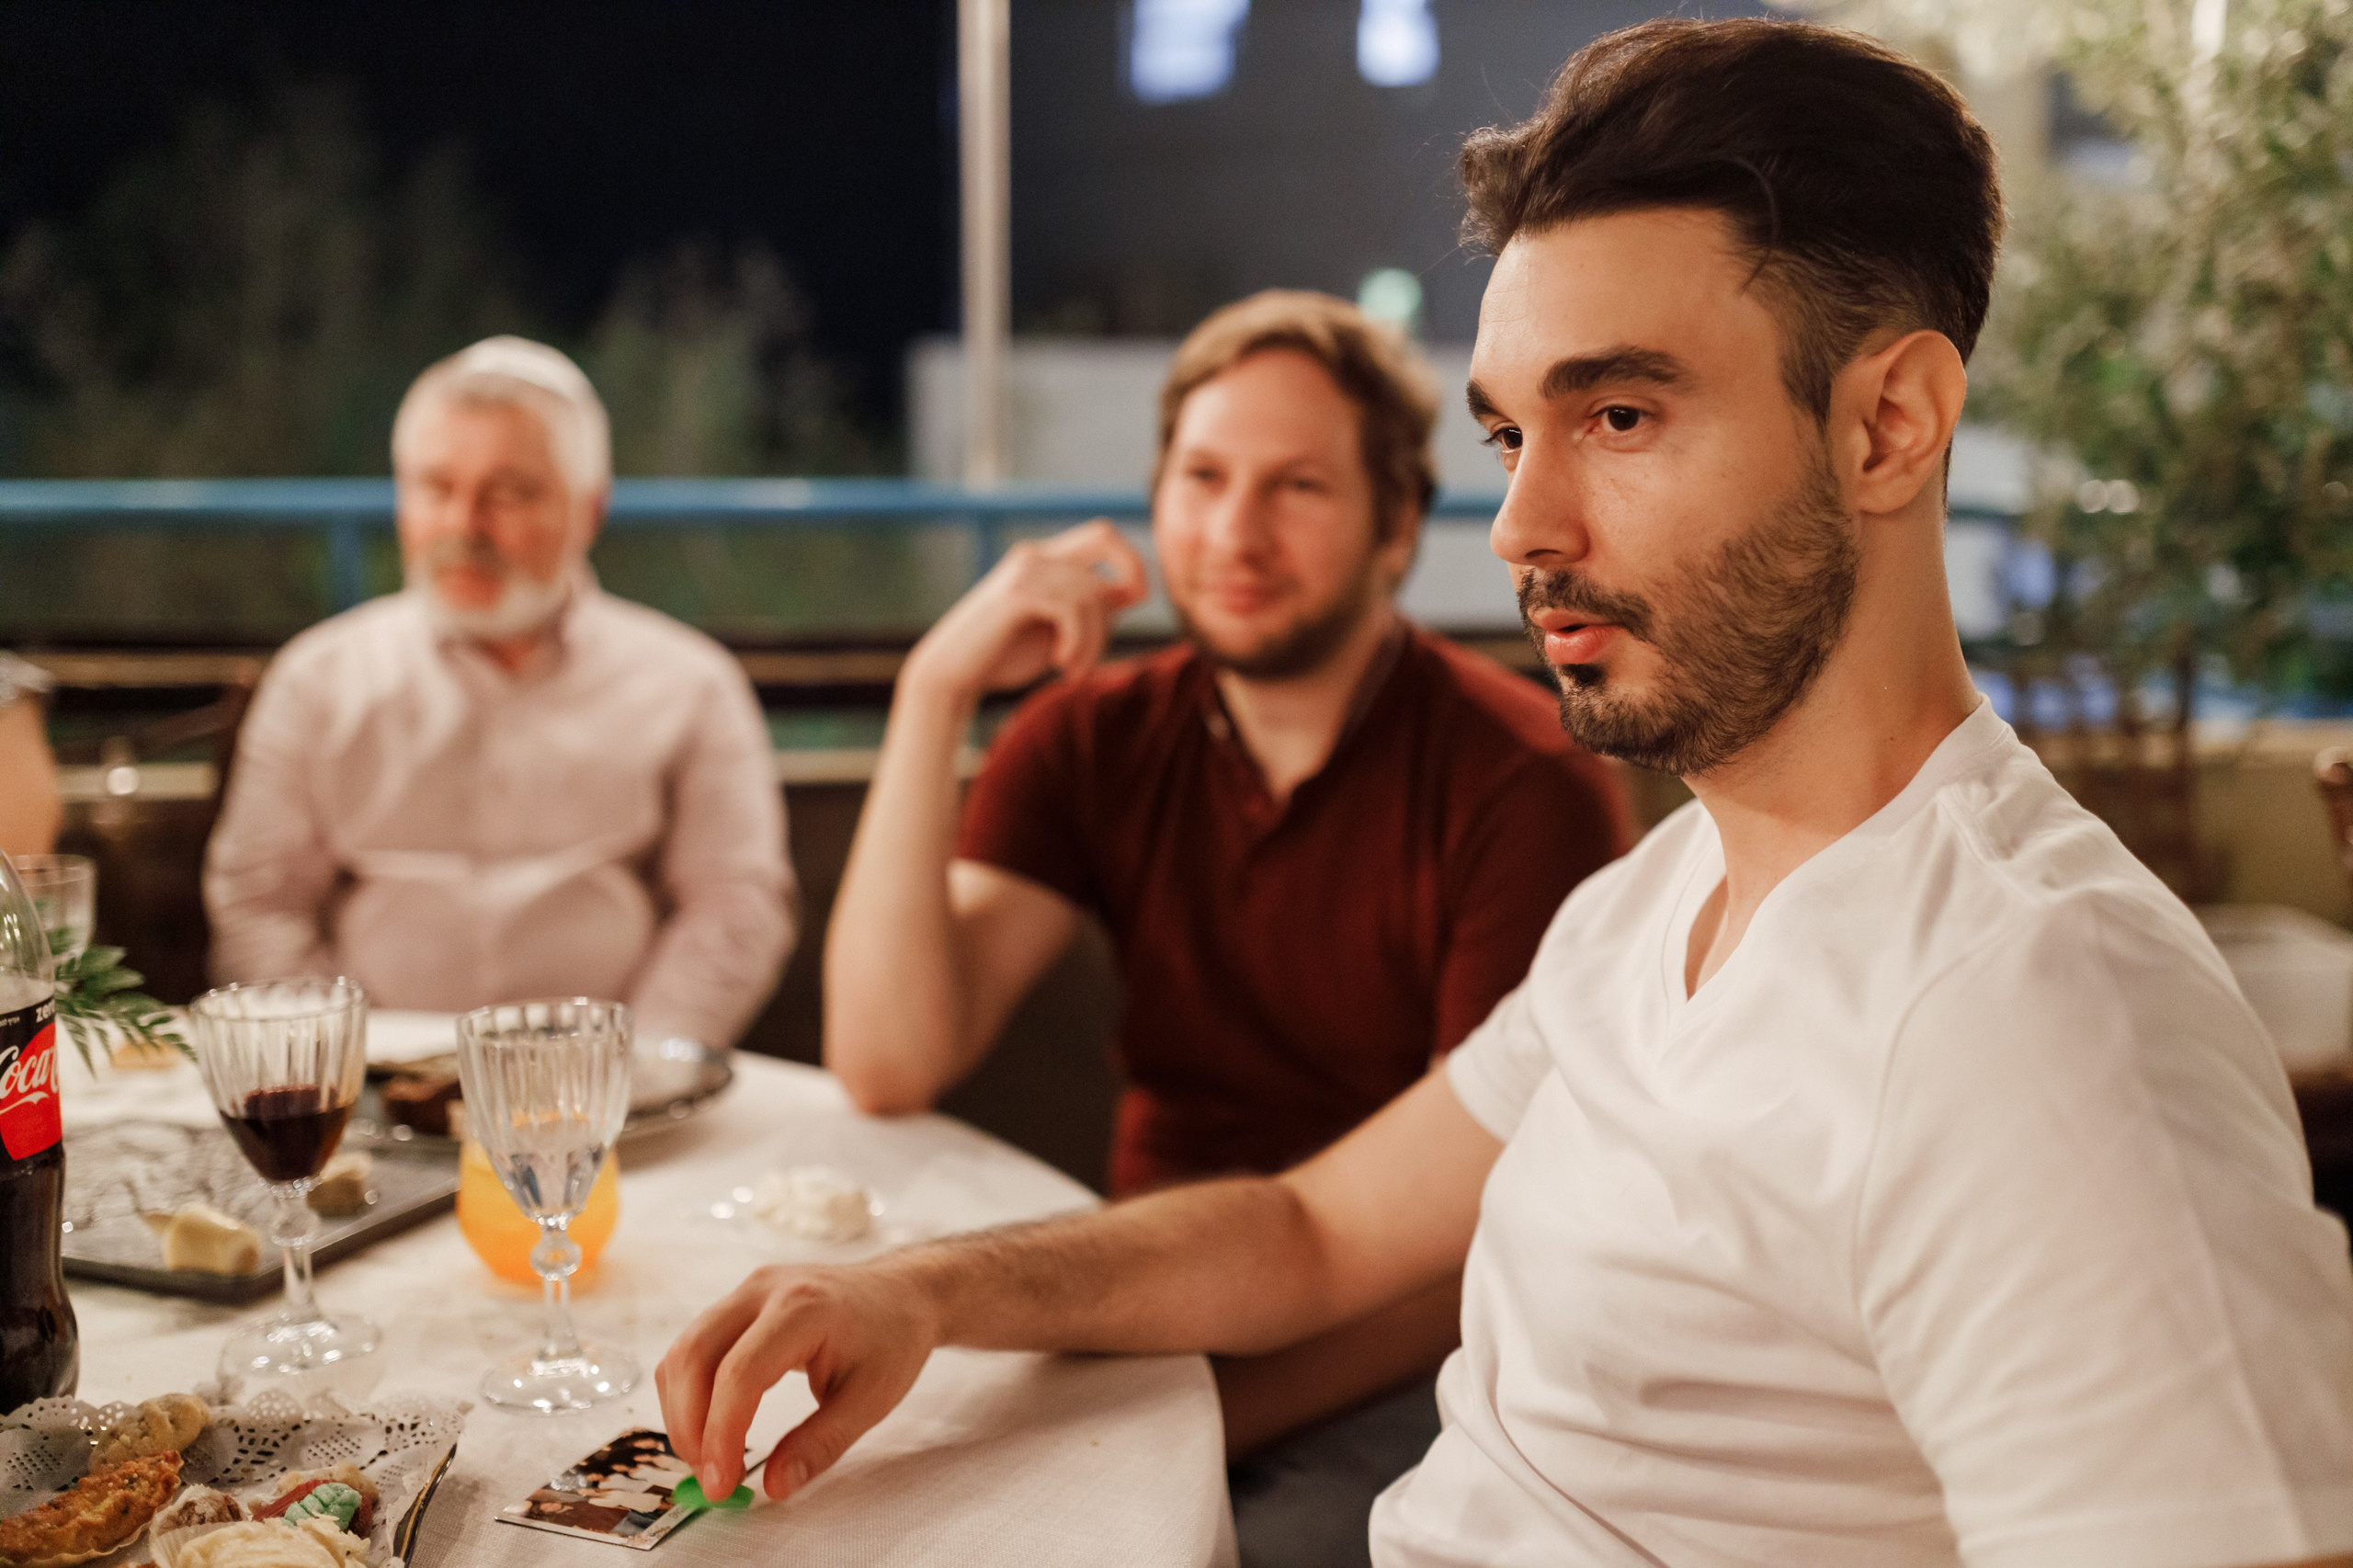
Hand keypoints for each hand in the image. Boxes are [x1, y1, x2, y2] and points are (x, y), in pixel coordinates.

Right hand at [656, 1262, 941, 1502]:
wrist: (900, 1292)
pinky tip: (712, 1429)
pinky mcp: (736, 1303)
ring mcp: (746, 1292)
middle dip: (689, 1427)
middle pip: (694, 1356)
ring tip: (711, 1461)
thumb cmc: (891, 1339)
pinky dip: (690, 1393)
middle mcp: (764, 1290)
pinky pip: (694, 1348)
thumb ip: (821, 1444)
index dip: (721, 1433)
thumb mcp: (871, 1399)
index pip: (740, 1373)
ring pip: (684, 1352)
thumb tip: (774, 1487)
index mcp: (803, 1308)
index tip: (721, 1485)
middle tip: (710, 1480)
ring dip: (683, 1413)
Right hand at [899, 519, 1149, 706]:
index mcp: (1043, 560)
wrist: (951, 674)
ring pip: (1092, 594)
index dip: (1130, 560)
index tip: (1137, 599)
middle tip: (1135, 608)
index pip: (1102, 535)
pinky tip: (1061, 664)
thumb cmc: (1003, 656)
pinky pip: (1073, 610)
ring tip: (1075, 671)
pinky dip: (1078, 643)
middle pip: (1104, 535)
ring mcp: (1024, 571)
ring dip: (1095, 641)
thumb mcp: (1058, 630)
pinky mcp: (1017, 595)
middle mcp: (1034, 555)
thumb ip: (1089, 609)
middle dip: (1132, 570)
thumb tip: (1135, 591)